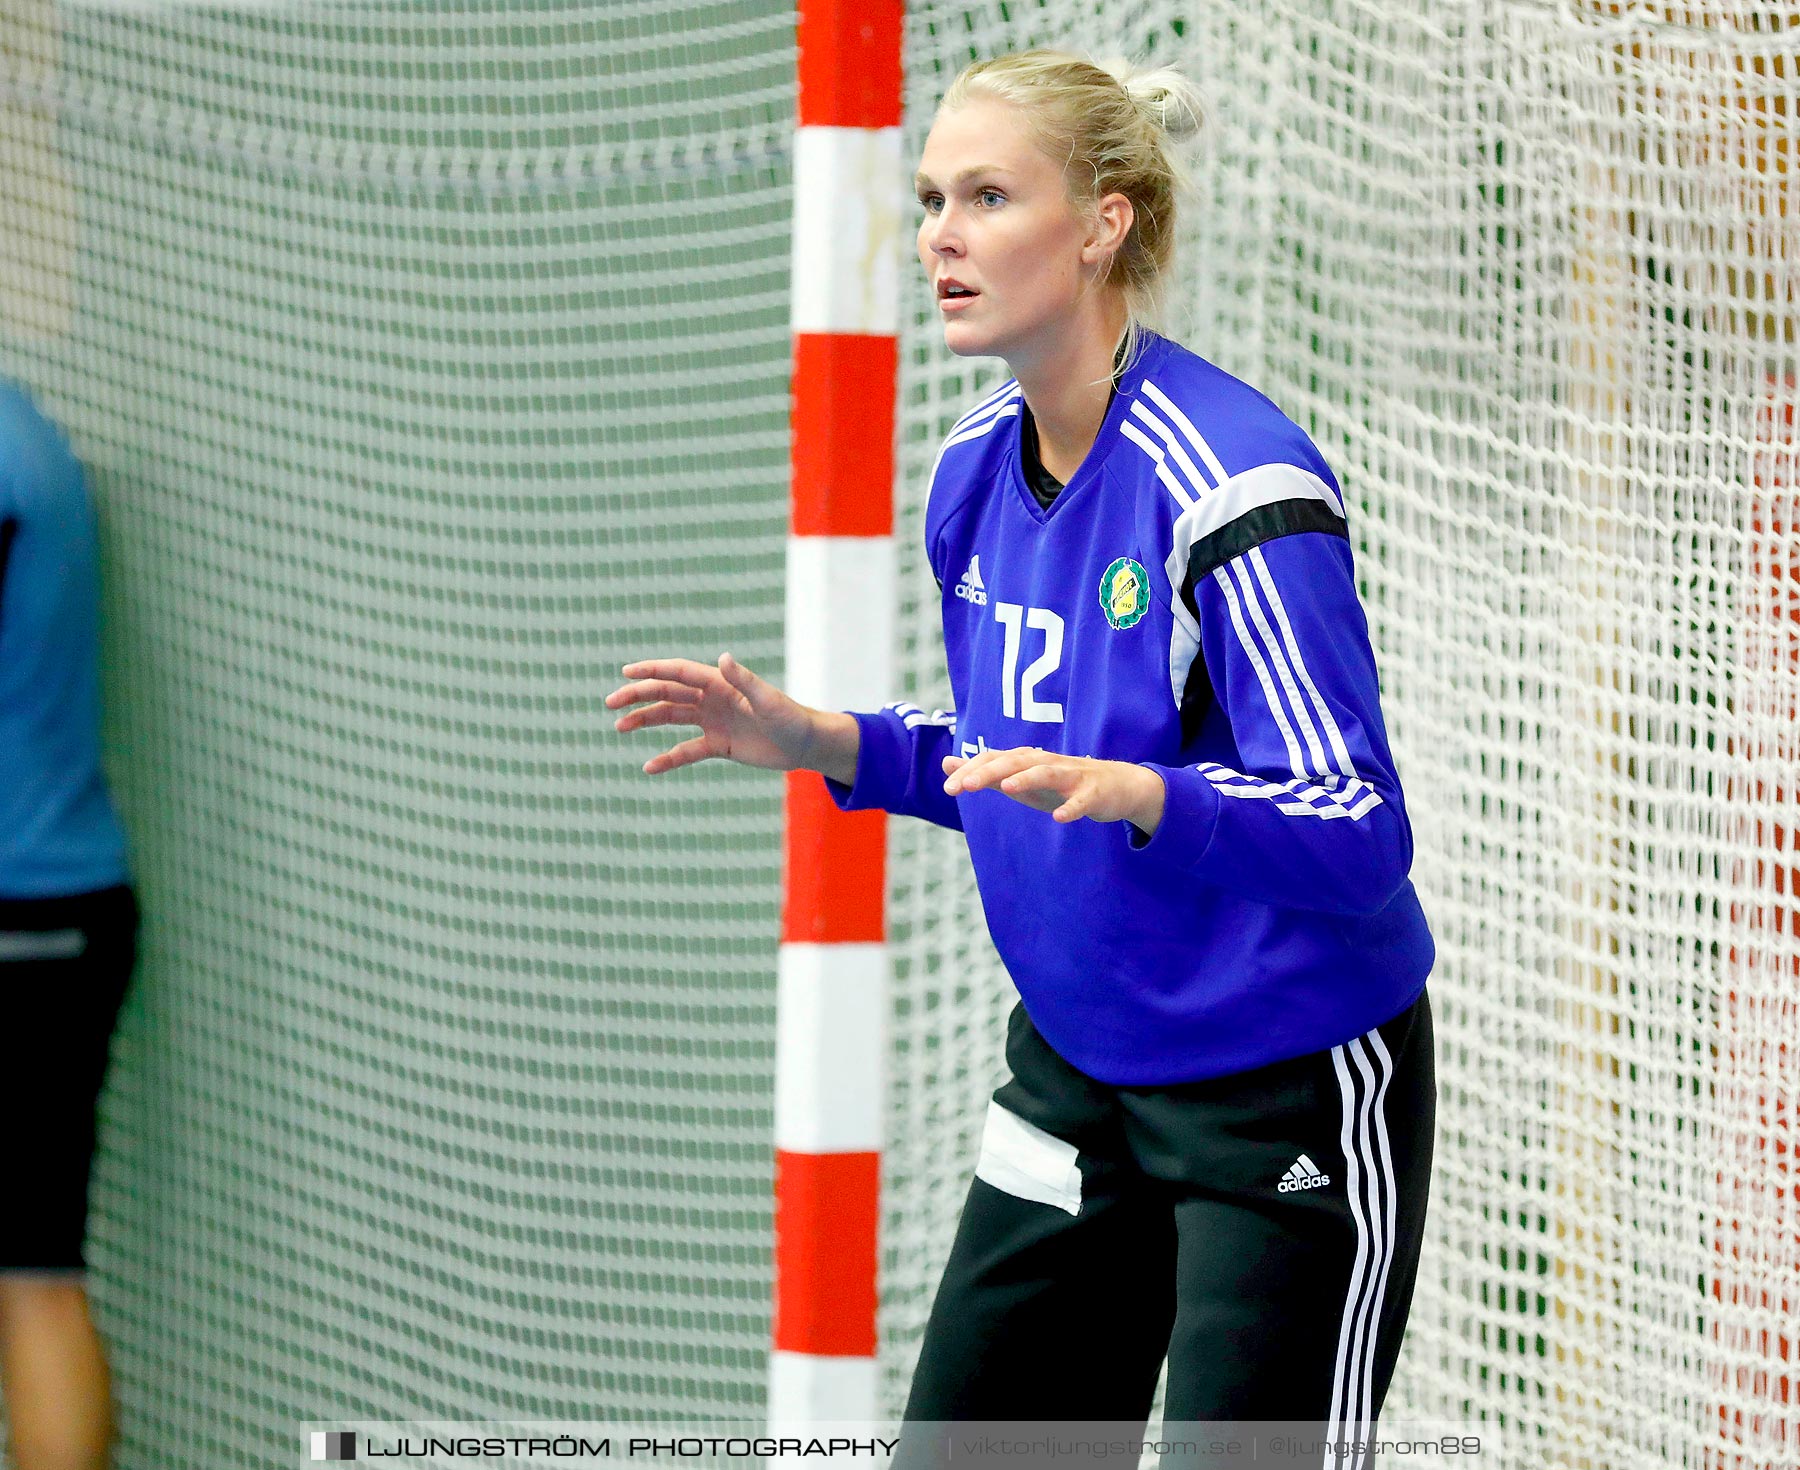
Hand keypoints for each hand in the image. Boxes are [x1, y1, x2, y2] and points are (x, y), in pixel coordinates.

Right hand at [606, 653, 856, 781]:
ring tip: (619, 727)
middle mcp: (712, 698)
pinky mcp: (718, 744)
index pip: (679, 672)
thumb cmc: (791, 718)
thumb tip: (723, 657)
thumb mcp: (767, 700)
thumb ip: (744, 680)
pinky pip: (687, 750)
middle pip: (668, 693)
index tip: (626, 672)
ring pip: (671, 718)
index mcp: (721, 683)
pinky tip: (649, 767)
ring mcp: (713, 721)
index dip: (652, 670)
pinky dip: (668, 758)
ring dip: (645, 721)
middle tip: (611, 702)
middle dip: (639, 696)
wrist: (805, 745)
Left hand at [941, 747, 1165, 833]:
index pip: (994, 760)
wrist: (1115, 786)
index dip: (971, 771)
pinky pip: (1082, 801)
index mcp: (1027, 761)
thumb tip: (947, 764)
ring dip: (1027, 779)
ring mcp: (1071, 776)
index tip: (949, 788)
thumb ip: (984, 772)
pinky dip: (1071, 808)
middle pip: (1015, 763)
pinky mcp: (1093, 793)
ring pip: (1047, 773)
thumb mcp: (1018, 779)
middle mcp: (1046, 763)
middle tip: (965, 786)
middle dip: (989, 772)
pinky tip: (1060, 818)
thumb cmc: (1059, 784)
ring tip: (1007, 788)